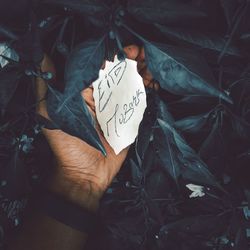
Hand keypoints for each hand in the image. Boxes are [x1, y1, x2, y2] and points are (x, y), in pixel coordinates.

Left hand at [36, 45, 156, 211]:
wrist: (85, 173)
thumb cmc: (66, 145)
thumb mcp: (50, 113)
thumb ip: (46, 86)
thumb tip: (41, 56)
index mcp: (86, 93)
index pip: (102, 68)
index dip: (115, 56)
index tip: (128, 49)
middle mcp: (103, 99)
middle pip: (120, 75)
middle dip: (133, 62)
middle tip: (144, 54)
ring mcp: (117, 110)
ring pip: (132, 86)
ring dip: (143, 74)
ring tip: (152, 65)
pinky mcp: (129, 121)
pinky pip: (140, 103)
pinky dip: (149, 92)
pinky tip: (155, 83)